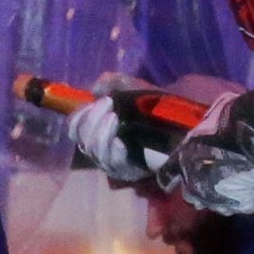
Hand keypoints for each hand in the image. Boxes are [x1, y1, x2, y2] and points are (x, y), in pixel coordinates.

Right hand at [68, 91, 182, 184]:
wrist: (179, 123)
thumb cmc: (151, 106)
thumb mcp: (130, 87)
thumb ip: (111, 82)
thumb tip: (94, 89)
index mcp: (97, 128)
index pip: (74, 128)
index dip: (78, 116)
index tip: (95, 100)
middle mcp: (101, 147)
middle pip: (83, 139)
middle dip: (92, 119)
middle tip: (108, 103)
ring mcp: (113, 161)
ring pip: (95, 151)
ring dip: (101, 132)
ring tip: (114, 117)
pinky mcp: (127, 171)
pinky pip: (112, 163)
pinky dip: (113, 151)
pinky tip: (121, 142)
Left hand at [159, 84, 253, 215]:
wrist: (250, 136)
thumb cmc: (227, 122)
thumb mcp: (207, 121)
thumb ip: (203, 133)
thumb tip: (209, 129)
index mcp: (183, 163)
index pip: (166, 176)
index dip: (168, 180)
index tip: (169, 183)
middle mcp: (195, 185)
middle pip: (192, 197)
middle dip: (198, 192)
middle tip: (210, 183)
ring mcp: (217, 198)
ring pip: (218, 206)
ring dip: (223, 200)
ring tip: (233, 192)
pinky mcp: (241, 203)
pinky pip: (250, 206)